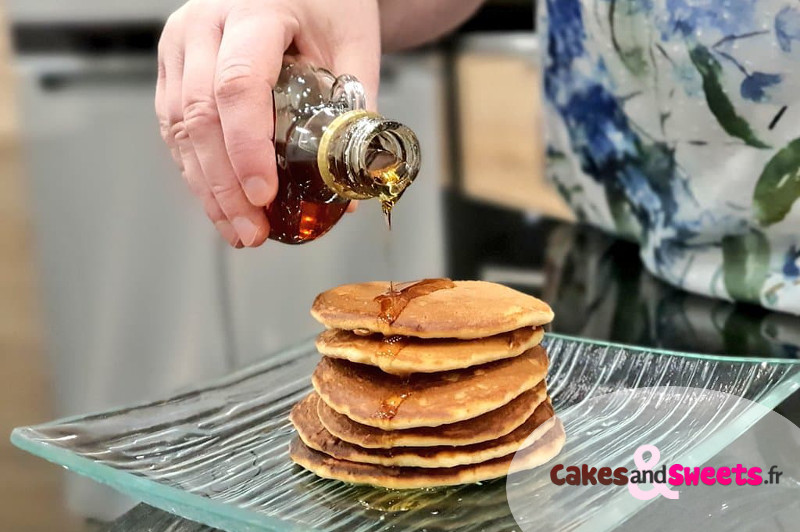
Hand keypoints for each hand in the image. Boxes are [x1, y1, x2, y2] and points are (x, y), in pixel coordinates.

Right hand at [156, 0, 379, 246]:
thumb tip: (351, 186)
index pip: (238, 84)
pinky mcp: (174, 67)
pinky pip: (176, 126)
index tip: (265, 195)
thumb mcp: (353, 45)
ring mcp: (181, 44)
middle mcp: (204, 24)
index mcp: (254, 10)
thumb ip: (356, 111)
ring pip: (180, 127)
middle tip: (251, 230)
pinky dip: (197, 170)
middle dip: (225, 185)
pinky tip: (219, 202)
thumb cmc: (326, 4)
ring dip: (207, 187)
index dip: (247, 148)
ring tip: (238, 229)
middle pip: (200, 114)